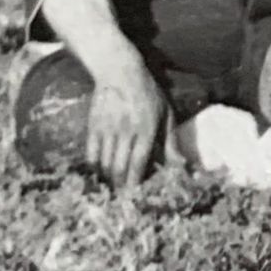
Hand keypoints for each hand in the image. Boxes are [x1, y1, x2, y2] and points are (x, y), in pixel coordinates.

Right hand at [84, 63, 168, 188]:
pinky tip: (98, 176)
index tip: (135, 196)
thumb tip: (180, 165)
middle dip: (121, 186)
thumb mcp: (165, 113)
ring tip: (112, 190)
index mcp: (146, 128)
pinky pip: (91, 154)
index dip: (136, 182)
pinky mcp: (93, 126)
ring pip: (104, 163)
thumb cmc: (147, 93)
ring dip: (108, 180)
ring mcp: (107, 129)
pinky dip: (94, 168)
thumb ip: (171, 141)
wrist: (119, 71)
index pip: (139, 161)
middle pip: (120, 166)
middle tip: (122, 199)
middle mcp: (126, 130)